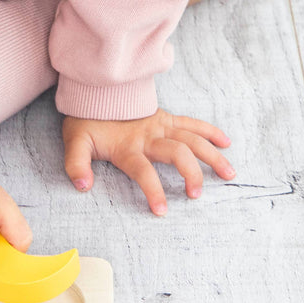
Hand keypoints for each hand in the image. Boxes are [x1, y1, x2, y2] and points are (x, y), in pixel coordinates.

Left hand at [62, 109, 234, 214]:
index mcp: (127, 147)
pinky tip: (226, 143)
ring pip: (192, 139)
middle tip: (196, 195)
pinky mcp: (166, 118)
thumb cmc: (86, 121)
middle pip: (177, 153)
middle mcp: (148, 136)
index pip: (143, 171)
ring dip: (212, 156)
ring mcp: (160, 125)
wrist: (94, 92)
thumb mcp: (75, 143)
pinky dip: (210, 132)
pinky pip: (192, 124)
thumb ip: (77, 165)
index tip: (162, 211)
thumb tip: (83, 186)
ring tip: (228, 174)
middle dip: (191, 174)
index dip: (153, 190)